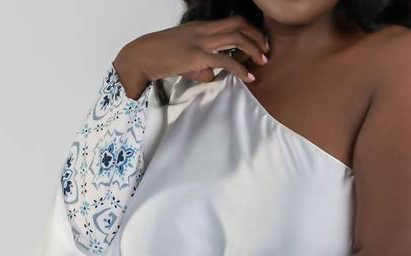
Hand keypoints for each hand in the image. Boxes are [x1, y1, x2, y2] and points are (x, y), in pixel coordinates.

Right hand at [114, 18, 269, 99]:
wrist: (144, 55)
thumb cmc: (162, 57)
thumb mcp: (186, 57)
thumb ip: (203, 63)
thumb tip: (214, 74)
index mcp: (202, 27)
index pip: (233, 21)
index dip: (250, 30)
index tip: (259, 43)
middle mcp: (204, 30)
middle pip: (239, 26)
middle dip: (257, 37)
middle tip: (266, 51)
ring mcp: (201, 41)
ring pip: (236, 39)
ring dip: (254, 50)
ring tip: (263, 62)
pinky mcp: (197, 56)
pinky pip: (225, 61)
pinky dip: (240, 69)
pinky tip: (249, 78)